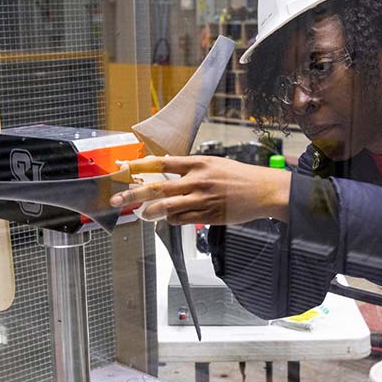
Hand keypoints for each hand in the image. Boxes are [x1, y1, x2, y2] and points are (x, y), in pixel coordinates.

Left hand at [109, 155, 290, 224]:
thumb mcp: (213, 163)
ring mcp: (202, 199)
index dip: (138, 166)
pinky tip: (171, 217)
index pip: (161, 162)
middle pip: (157, 186)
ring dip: (150, 211)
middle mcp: (197, 180)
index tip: (122, 167)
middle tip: (116, 199)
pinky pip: (181, 219)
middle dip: (133, 194)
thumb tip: (164, 173)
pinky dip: (172, 219)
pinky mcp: (208, 216)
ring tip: (142, 214)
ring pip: (166, 207)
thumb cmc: (239, 176)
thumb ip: (190, 168)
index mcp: (198, 162)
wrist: (264, 190)